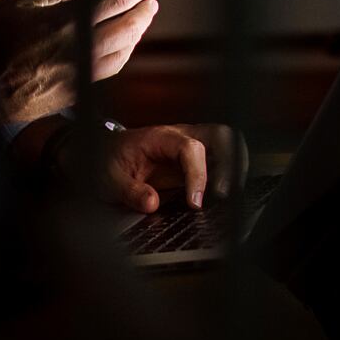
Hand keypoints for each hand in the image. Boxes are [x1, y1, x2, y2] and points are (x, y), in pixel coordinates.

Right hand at [0, 0, 163, 123]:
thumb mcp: (17, 0)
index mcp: (65, 20)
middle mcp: (80, 46)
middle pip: (129, 23)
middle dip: (145, 6)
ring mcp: (83, 70)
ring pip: (126, 46)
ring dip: (140, 28)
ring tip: (143, 14)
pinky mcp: (81, 87)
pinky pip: (115, 65)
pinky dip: (127, 49)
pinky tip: (126, 41)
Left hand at [101, 123, 248, 213]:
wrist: (106, 155)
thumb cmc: (110, 160)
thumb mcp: (109, 178)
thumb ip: (129, 190)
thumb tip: (152, 203)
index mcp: (161, 137)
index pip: (191, 148)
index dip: (198, 175)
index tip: (195, 202)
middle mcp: (182, 138)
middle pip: (222, 136)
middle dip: (230, 163)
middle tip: (224, 195)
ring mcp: (192, 148)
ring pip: (228, 146)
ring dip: (233, 170)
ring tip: (227, 198)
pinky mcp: (197, 162)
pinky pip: (222, 163)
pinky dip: (227, 178)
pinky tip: (220, 198)